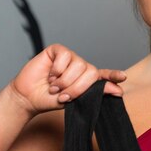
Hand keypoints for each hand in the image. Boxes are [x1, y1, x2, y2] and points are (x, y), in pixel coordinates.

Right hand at [8, 44, 125, 115]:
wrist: (28, 97)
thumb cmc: (49, 99)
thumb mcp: (73, 100)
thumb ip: (94, 93)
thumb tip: (118, 90)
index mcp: (86, 80)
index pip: (103, 75)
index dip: (113, 76)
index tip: (123, 78)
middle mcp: (80, 67)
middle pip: (90, 72)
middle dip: (77, 88)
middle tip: (63, 96)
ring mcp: (69, 57)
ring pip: (78, 65)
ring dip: (65, 80)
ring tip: (54, 87)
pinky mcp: (57, 50)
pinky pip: (65, 56)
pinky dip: (57, 69)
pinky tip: (50, 75)